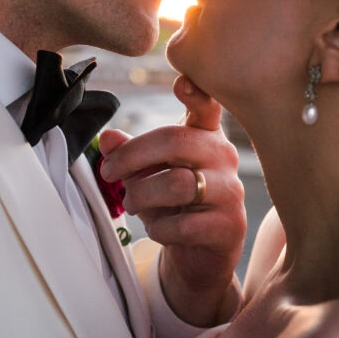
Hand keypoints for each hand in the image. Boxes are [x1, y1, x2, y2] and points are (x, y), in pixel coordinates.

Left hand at [99, 75, 245, 325]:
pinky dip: (160, 229)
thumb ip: (129, 154)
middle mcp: (223, 156)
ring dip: (142, 195)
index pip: (206, 107)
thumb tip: (108, 138)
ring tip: (133, 204)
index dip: (196, 93)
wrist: (199, 254)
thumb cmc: (174, 205)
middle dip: (131, 156)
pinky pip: (184, 224)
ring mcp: (230, 191)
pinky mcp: (230, 225)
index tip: (181, 83)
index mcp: (205, 135)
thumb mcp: (147, 174)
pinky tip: (159, 229)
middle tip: (109, 172)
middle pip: (175, 140)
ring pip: (177, 183)